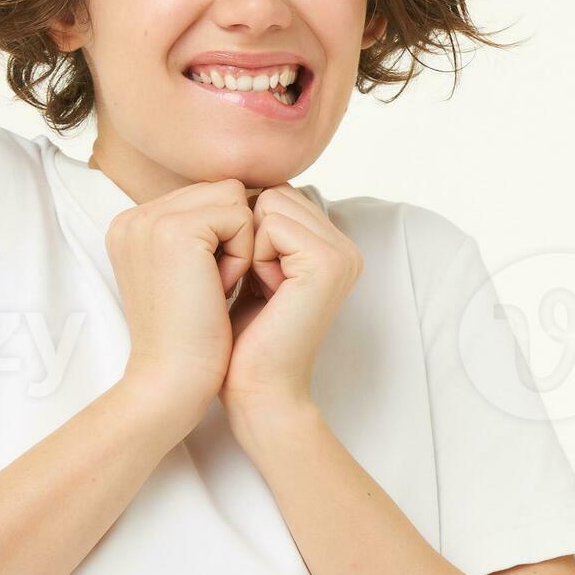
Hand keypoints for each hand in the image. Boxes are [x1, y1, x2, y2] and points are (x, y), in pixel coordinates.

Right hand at [103, 176, 254, 436]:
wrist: (173, 381)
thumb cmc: (189, 341)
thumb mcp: (188, 276)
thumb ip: (199, 235)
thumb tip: (245, 200)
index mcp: (132, 226)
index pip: (204, 199)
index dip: (224, 240)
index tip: (205, 287)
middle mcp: (133, 216)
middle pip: (220, 192)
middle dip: (232, 238)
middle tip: (211, 290)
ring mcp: (149, 219)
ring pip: (232, 199)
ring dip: (239, 244)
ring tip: (214, 287)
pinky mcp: (176, 230)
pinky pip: (241, 217)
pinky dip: (242, 255)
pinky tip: (219, 289)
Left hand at [220, 184, 359, 419]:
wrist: (254, 389)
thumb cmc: (240, 338)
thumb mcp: (247, 270)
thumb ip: (254, 228)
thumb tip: (230, 185)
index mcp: (329, 245)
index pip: (275, 193)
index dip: (245, 230)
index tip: (248, 279)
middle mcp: (344, 245)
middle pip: (274, 191)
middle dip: (248, 233)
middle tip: (252, 284)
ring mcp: (342, 253)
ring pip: (271, 202)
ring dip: (249, 244)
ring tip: (259, 289)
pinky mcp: (328, 263)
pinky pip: (271, 224)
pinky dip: (254, 255)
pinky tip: (264, 292)